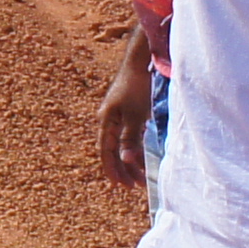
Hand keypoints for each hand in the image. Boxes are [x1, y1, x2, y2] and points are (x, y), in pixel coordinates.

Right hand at [97, 52, 151, 185]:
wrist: (141, 61)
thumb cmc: (137, 87)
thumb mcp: (134, 116)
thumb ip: (129, 138)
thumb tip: (126, 159)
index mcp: (106, 121)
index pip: (105, 151)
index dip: (112, 169)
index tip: (120, 185)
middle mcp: (109, 120)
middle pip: (113, 150)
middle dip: (124, 169)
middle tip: (136, 186)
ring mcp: (119, 115)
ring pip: (123, 144)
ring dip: (132, 160)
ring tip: (143, 175)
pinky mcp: (129, 111)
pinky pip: (130, 136)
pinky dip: (136, 148)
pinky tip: (143, 156)